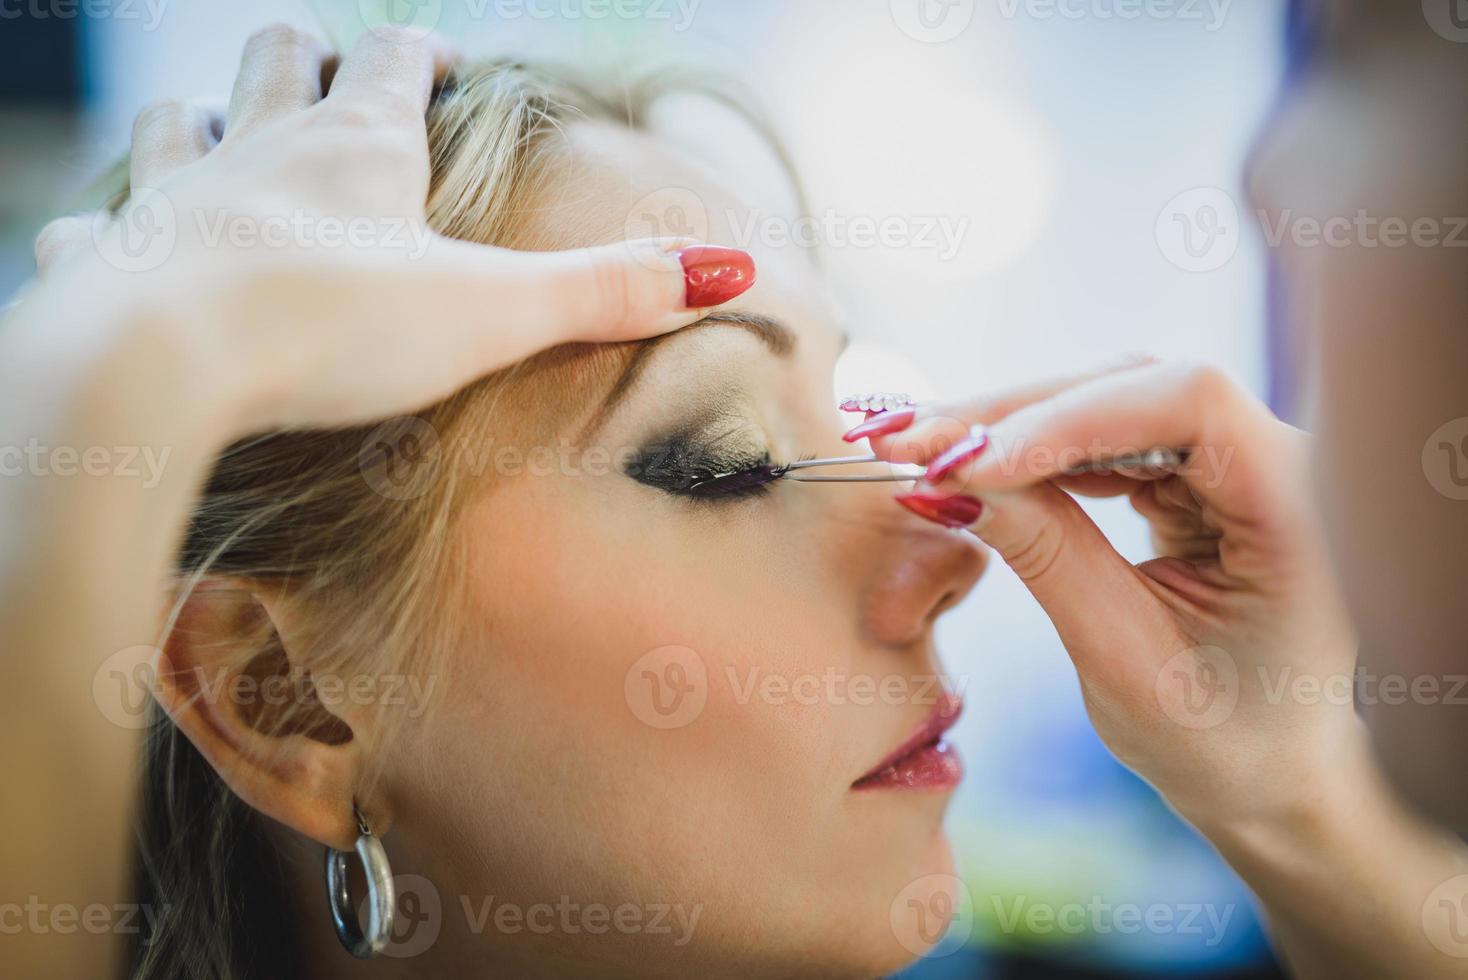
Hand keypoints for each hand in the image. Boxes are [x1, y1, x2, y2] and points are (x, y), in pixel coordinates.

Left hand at [25, 24, 754, 434]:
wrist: (162, 366)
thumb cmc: (332, 327)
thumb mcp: (492, 313)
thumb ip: (605, 293)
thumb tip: (724, 269)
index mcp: (357, 150)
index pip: (394, 65)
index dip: (422, 56)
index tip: (442, 62)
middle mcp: (260, 152)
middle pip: (279, 63)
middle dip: (307, 57)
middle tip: (328, 70)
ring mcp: (175, 201)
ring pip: (178, 125)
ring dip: (201, 119)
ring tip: (217, 131)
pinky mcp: (112, 264)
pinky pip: (99, 227)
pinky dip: (114, 227)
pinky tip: (119, 243)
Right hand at [860, 361, 1359, 827]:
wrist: (1270, 778)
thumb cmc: (1221, 742)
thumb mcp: (1126, 660)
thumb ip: (1047, 557)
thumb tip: (952, 480)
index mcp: (1299, 510)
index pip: (1189, 403)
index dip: (1070, 418)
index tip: (969, 463)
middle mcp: (1280, 462)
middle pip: (1134, 389)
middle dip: (1011, 416)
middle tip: (901, 441)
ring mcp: (1235, 461)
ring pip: (1106, 403)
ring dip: (1004, 427)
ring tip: (913, 448)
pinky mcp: (1194, 474)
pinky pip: (1102, 437)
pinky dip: (1028, 452)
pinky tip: (964, 464)